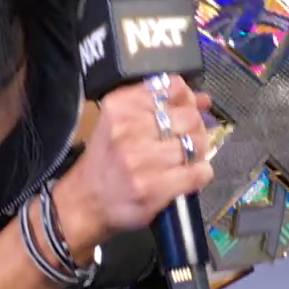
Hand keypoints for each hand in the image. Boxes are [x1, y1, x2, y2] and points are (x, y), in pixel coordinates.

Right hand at [62, 75, 214, 241]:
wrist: (85, 200)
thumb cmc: (106, 158)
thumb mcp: (121, 121)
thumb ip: (160, 105)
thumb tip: (203, 99)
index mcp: (120, 106)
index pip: (173, 88)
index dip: (187, 99)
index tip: (186, 110)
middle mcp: (128, 129)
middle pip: (189, 116)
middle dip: (196, 128)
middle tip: (187, 139)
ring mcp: (140, 159)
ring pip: (197, 144)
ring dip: (199, 152)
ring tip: (185, 159)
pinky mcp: (153, 187)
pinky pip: (198, 172)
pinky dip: (200, 173)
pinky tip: (187, 175)